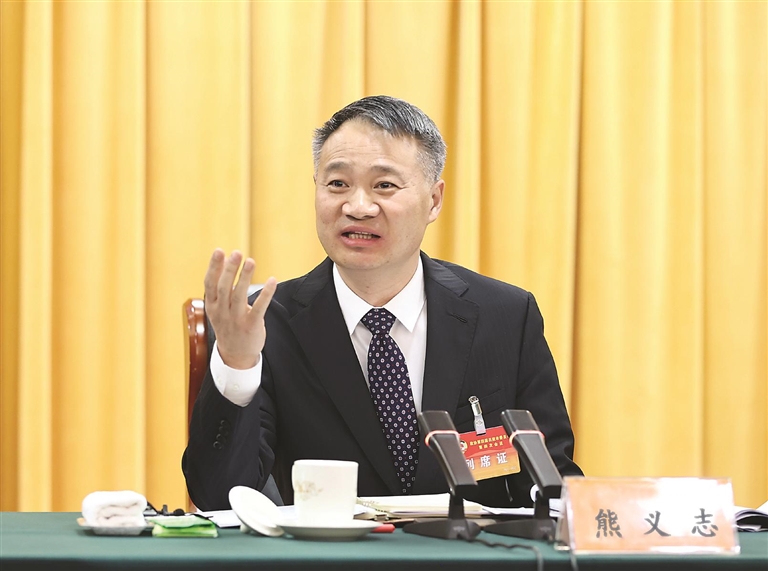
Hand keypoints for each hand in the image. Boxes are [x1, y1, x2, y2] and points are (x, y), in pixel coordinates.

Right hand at [203, 249, 276, 368]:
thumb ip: (221, 287)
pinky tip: (272, 280)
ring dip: (245, 277)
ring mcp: (236, 319)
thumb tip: (225, 260)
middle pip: (224, 287)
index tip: (219, 251)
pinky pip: (259, 308)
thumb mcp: (218, 308)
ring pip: (239, 295)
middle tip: (237, 253)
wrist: (235, 355)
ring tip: (250, 261)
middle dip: (229, 269)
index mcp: (212, 306)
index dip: (214, 267)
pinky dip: (266, 294)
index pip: (210, 283)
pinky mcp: (251, 325)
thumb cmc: (228, 325)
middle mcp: (222, 312)